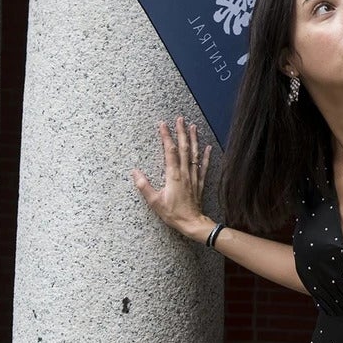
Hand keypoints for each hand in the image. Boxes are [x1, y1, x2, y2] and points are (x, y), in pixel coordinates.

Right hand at [132, 117, 212, 239]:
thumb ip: (143, 186)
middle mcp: (185, 173)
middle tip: (180, 119)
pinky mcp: (199, 182)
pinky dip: (206, 156)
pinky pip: (204, 166)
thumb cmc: (173, 214)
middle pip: (184, 148)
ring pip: (195, 154)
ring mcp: (193, 177)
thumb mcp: (154, 202)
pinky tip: (208, 147)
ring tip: (193, 127)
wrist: (192, 223)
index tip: (163, 125)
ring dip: (194, 139)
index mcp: (173, 176)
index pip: (170, 151)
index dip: (166, 137)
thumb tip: (135, 172)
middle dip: (181, 132)